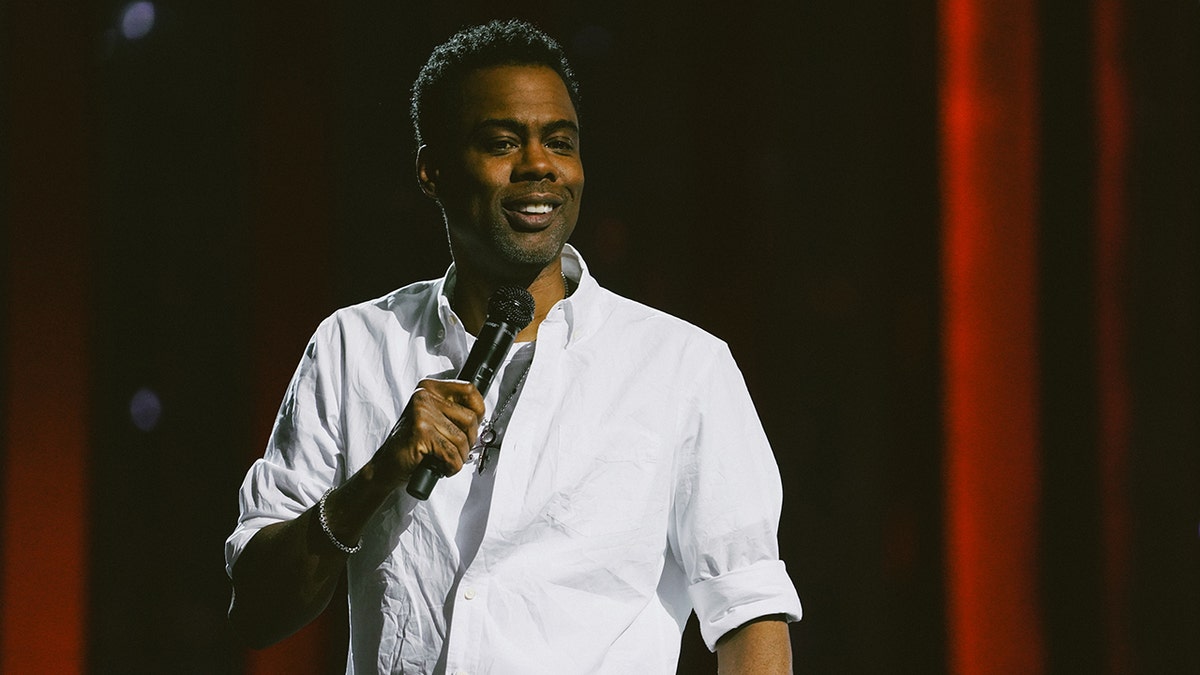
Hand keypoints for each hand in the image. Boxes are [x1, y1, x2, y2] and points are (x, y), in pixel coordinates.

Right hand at [369, 378, 484, 488]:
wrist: (387, 464)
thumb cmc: (413, 444)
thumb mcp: (433, 418)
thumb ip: (453, 410)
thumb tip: (481, 415)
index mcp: (429, 388)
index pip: (469, 390)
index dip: (478, 411)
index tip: (471, 426)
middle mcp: (424, 395)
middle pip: (470, 418)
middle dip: (469, 441)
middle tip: (455, 450)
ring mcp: (422, 413)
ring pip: (462, 439)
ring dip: (459, 457)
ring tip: (446, 460)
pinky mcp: (421, 432)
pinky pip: (452, 454)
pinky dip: (451, 466)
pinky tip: (441, 467)